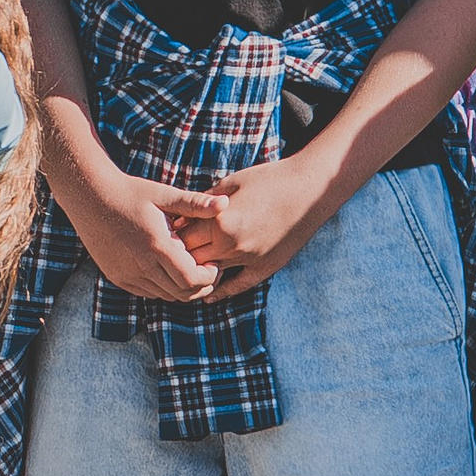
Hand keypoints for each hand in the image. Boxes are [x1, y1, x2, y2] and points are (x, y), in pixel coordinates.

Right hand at [65, 168, 225, 303]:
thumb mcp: (165, 195)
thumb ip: (196, 203)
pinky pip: (148, 293)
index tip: (214, 263)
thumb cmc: (131, 193)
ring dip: (181, 288)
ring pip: (165, 296)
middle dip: (200, 287)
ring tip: (189, 268)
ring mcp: (127, 275)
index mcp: (157, 245)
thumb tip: (226, 203)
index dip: (209, 277)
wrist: (90, 199)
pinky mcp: (118, 278)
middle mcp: (141, 266)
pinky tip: (167, 269)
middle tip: (208, 271)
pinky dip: (163, 287)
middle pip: (181, 293)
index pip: (192, 279)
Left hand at [177, 156, 329, 297]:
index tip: (164, 236)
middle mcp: (232, 244)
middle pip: (192, 259)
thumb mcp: (231, 184)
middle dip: (180, 257)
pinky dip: (220, 292)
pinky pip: (238, 286)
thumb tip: (179, 216)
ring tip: (183, 274)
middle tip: (169, 257)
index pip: (182, 238)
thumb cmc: (269, 179)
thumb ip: (204, 203)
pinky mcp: (265, 267)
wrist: (311, 187)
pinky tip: (207, 296)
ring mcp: (249, 258)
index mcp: (220, 221)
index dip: (171, 237)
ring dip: (197, 274)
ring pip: (211, 275)